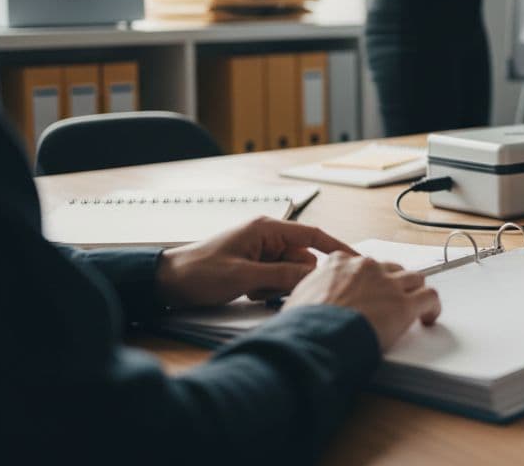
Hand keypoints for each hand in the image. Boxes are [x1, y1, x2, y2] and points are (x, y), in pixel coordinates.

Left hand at [156, 217, 354, 308]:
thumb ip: (282, 275)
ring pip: (290, 271)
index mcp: (267, 228)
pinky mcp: (254, 266)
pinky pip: (276, 278)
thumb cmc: (199, 272)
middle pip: (303, 258)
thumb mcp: (243, 276)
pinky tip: (249, 294)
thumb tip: (314, 275)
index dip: (337, 247)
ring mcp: (261, 251)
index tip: (357, 260)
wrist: (166, 282)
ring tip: (254, 292)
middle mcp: (267, 236)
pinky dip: (268, 289)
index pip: (313, 235)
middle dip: (294, 278)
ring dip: (278, 286)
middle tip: (271, 291)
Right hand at [284, 252, 440, 351]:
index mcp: (339, 263)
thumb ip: (312, 294)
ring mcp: (388, 284)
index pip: (362, 264)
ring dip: (415, 292)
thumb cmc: (302, 325)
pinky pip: (430, 297)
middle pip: (392, 269)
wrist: (313, 338)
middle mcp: (367, 268)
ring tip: (417, 307)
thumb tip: (307, 305)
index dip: (369, 279)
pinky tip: (429, 318)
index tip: (370, 289)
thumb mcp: (298, 299)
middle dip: (394, 284)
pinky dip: (432, 307)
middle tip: (394, 300)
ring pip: (415, 278)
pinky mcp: (404, 304)